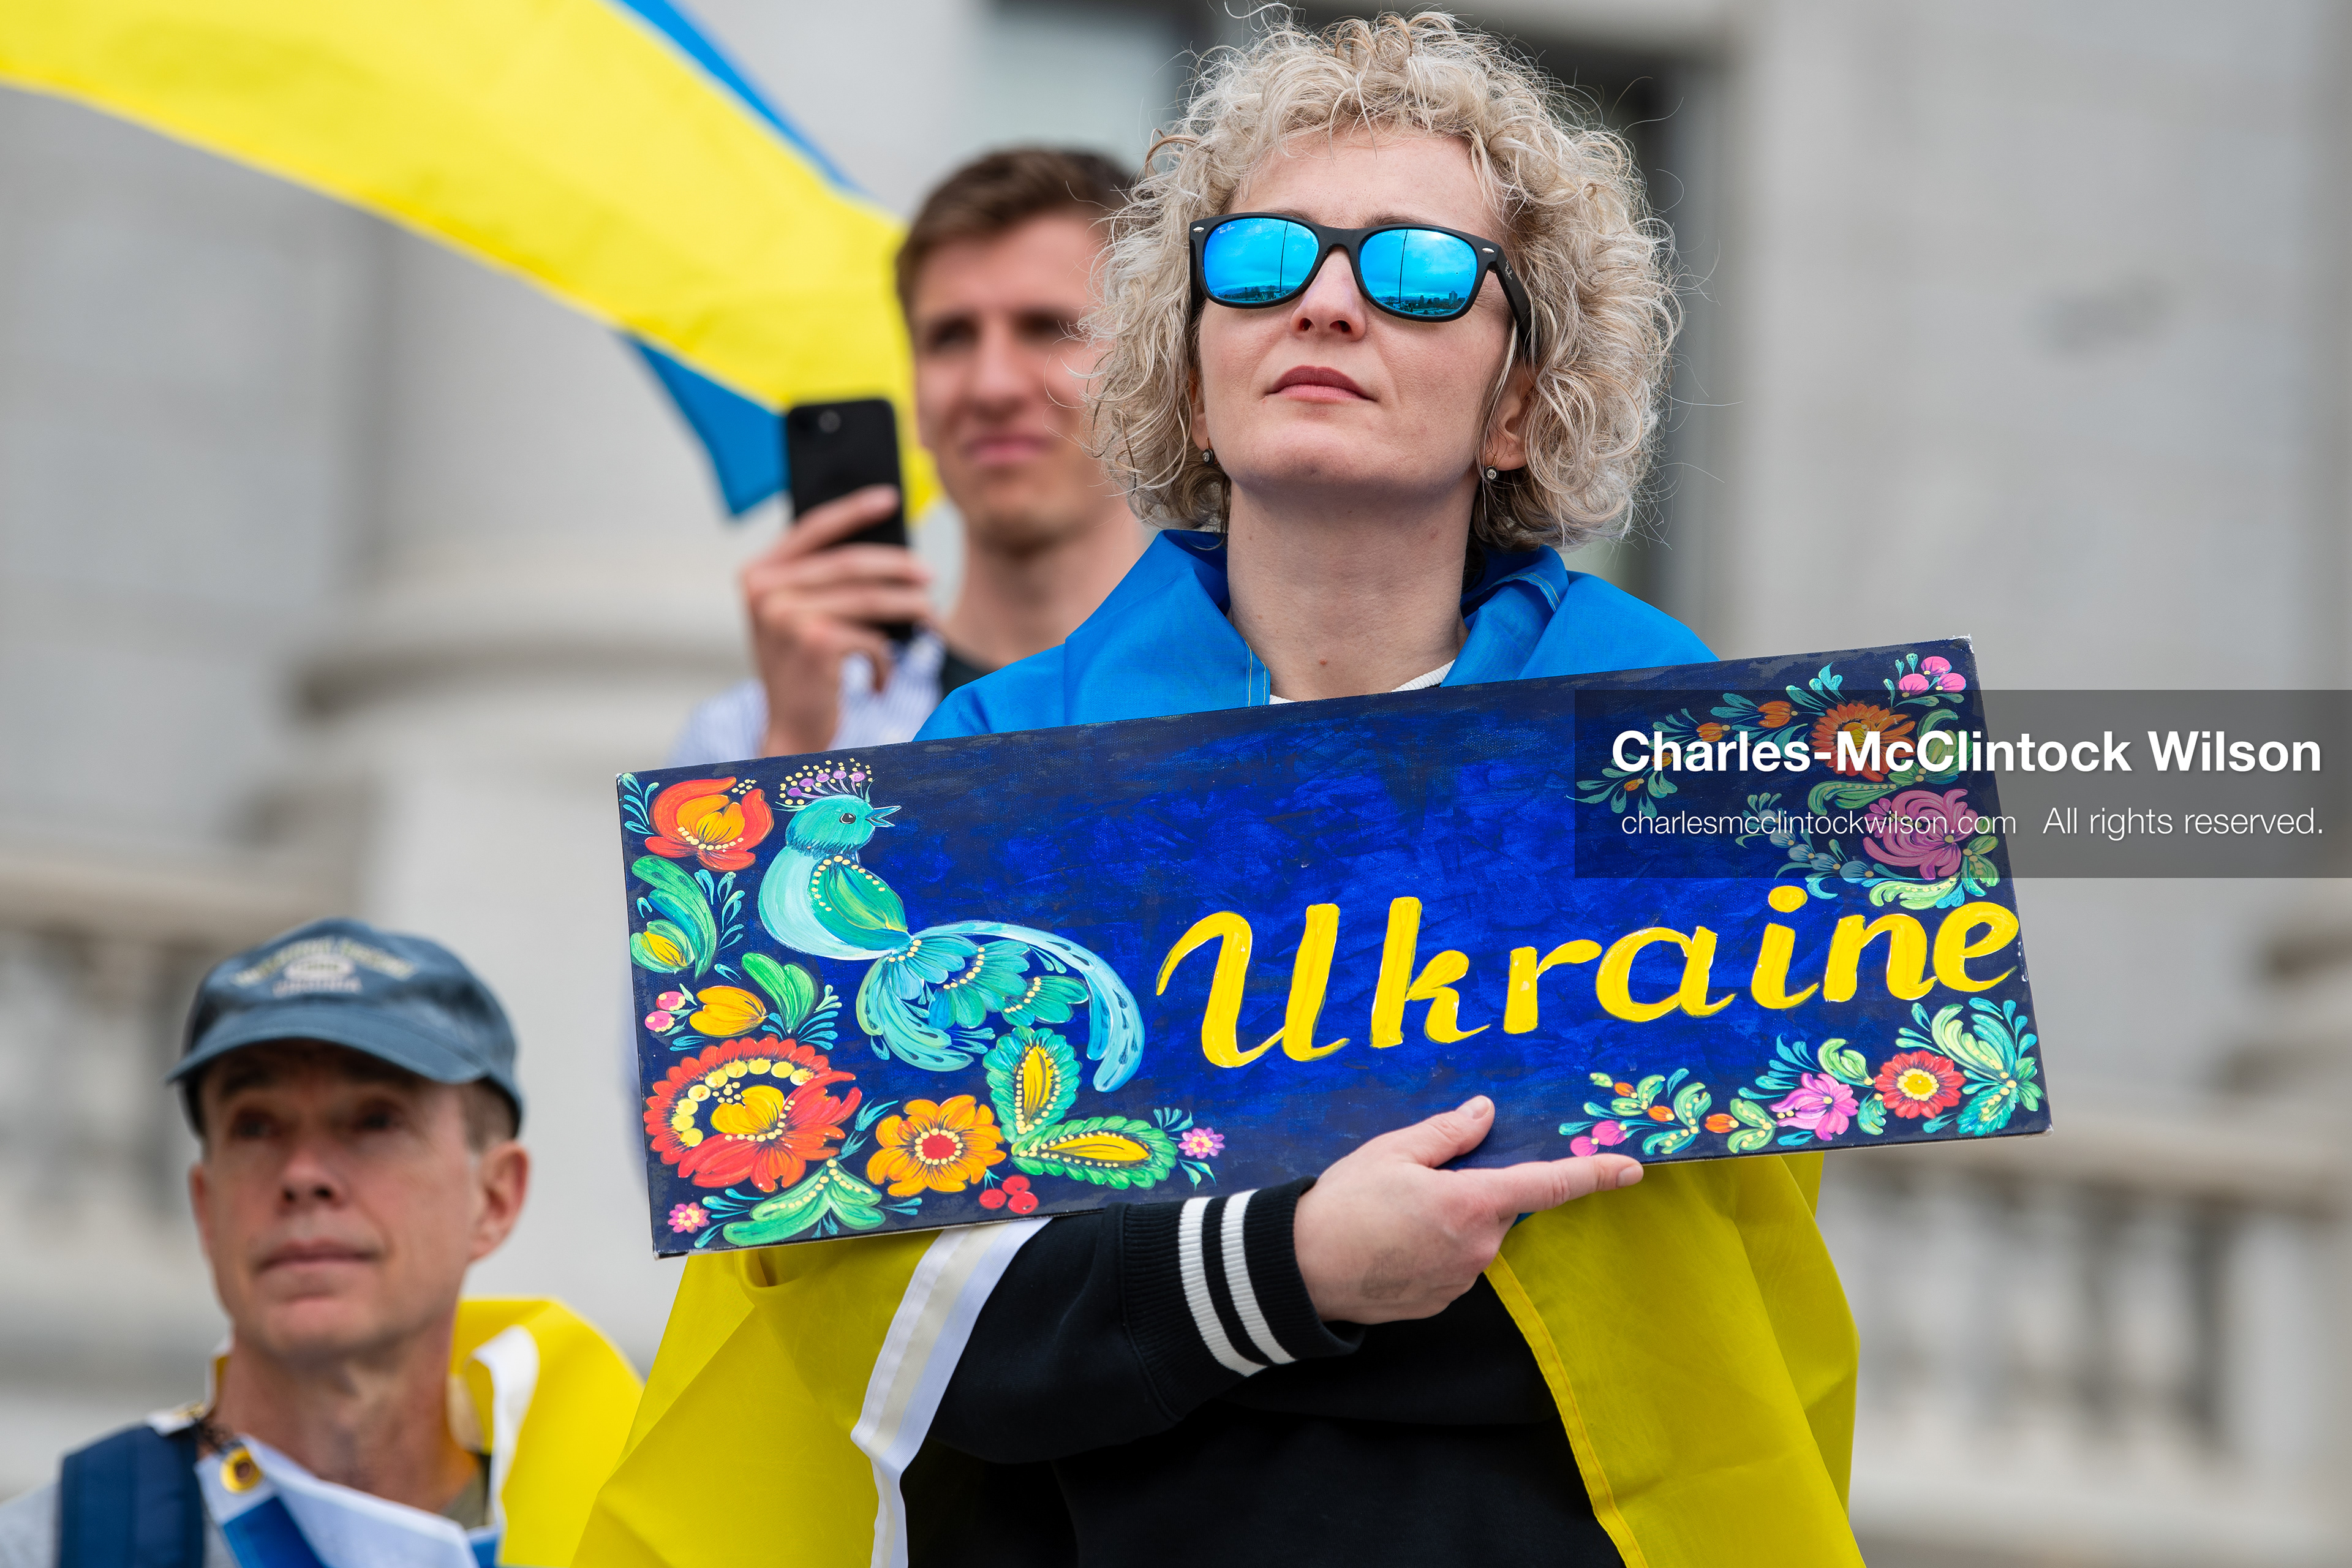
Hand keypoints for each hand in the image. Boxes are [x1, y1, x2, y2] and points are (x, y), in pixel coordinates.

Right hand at [739, 487, 931, 755]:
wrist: (789, 732)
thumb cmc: (803, 672)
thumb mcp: (801, 618)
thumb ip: (824, 581)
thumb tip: (888, 551)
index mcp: (757, 575)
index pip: (812, 528)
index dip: (854, 510)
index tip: (890, 498)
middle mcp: (764, 591)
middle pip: (851, 563)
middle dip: (898, 568)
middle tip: (930, 576)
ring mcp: (786, 616)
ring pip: (870, 600)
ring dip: (909, 609)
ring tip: (929, 618)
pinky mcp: (815, 643)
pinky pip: (871, 638)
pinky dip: (885, 660)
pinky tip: (881, 679)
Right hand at [1292, 1095, 1640, 1323]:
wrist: (1301, 1271)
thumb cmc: (1343, 1204)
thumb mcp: (1394, 1151)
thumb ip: (1449, 1132)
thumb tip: (1486, 1112)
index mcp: (1473, 1203)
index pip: (1548, 1185)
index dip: (1594, 1174)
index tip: (1632, 1168)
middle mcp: (1479, 1248)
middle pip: (1501, 1207)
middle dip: (1476, 1189)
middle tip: (1421, 1179)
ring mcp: (1461, 1279)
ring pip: (1477, 1236)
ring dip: (1452, 1219)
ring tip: (1394, 1213)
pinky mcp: (1441, 1301)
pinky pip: (1455, 1264)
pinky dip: (1435, 1247)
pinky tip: (1393, 1240)